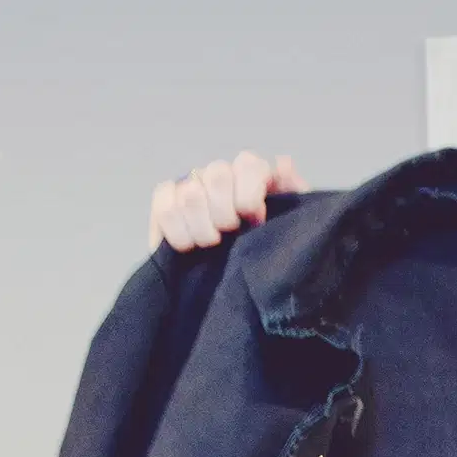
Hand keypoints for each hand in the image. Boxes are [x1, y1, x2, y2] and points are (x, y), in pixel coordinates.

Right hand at [148, 152, 305, 251]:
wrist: (234, 293)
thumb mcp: (289, 232)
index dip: (249, 193)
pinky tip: (188, 246)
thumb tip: (285, 163)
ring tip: (210, 246)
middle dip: (225, 214)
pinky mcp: (165, 202)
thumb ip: (293, 197)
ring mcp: (191, 187)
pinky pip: (164, 204)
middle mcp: (221, 177)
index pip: (248, 163)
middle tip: (229, 236)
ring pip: (190, 194)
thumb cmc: (265, 260)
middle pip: (217, 174)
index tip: (255, 222)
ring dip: (202, 229)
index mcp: (253, 179)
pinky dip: (177, 231)